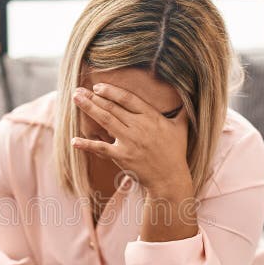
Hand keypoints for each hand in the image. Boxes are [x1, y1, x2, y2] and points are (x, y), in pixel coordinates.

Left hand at [71, 83, 191, 196]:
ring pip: (105, 120)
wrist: (170, 178)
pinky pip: (101, 148)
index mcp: (151, 117)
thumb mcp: (182, 127)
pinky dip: (87, 144)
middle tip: (78, 89)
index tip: (98, 86)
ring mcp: (129, 141)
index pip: (127, 98)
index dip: (111, 91)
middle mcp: (139, 126)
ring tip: (76, 98)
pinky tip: (74, 140)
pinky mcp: (122, 157)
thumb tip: (190, 95)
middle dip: (93, 97)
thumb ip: (183, 110)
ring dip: (89, 108)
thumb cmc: (175, 152)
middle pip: (112, 107)